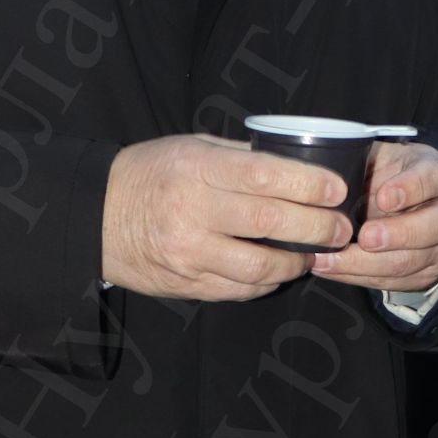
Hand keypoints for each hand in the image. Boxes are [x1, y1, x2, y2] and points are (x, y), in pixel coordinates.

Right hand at [102, 135, 354, 300]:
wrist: (96, 216)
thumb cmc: (151, 173)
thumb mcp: (191, 148)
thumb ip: (240, 157)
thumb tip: (295, 162)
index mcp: (197, 169)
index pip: (264, 176)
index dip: (308, 184)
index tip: (337, 189)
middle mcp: (192, 212)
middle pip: (269, 221)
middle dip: (317, 227)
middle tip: (341, 227)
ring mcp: (189, 253)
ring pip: (259, 266)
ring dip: (297, 262)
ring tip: (314, 254)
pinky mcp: (187, 283)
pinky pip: (239, 289)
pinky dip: (267, 281)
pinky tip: (280, 270)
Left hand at [311, 142, 437, 295]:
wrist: (404, 205)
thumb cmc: (386, 177)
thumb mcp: (378, 158)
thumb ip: (362, 162)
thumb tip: (327, 176)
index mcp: (434, 174)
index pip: (432, 179)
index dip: (410, 189)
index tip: (383, 197)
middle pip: (436, 226)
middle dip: (398, 235)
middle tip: (365, 238)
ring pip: (412, 261)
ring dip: (368, 263)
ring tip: (331, 259)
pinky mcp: (423, 274)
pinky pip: (393, 281)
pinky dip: (358, 276)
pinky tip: (331, 269)